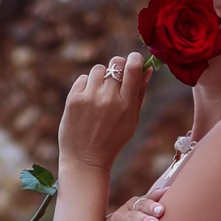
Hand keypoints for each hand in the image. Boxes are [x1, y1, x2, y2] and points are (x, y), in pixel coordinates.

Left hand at [58, 52, 146, 176]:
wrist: (85, 160)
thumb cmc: (112, 140)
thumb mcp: (132, 121)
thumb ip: (139, 94)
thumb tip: (146, 69)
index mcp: (126, 105)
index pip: (133, 68)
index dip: (134, 59)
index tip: (134, 61)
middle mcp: (108, 99)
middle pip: (116, 63)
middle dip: (118, 67)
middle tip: (115, 79)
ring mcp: (89, 98)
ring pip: (99, 69)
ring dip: (101, 77)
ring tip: (99, 94)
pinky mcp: (74, 99)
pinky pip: (83, 78)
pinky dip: (86, 86)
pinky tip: (87, 102)